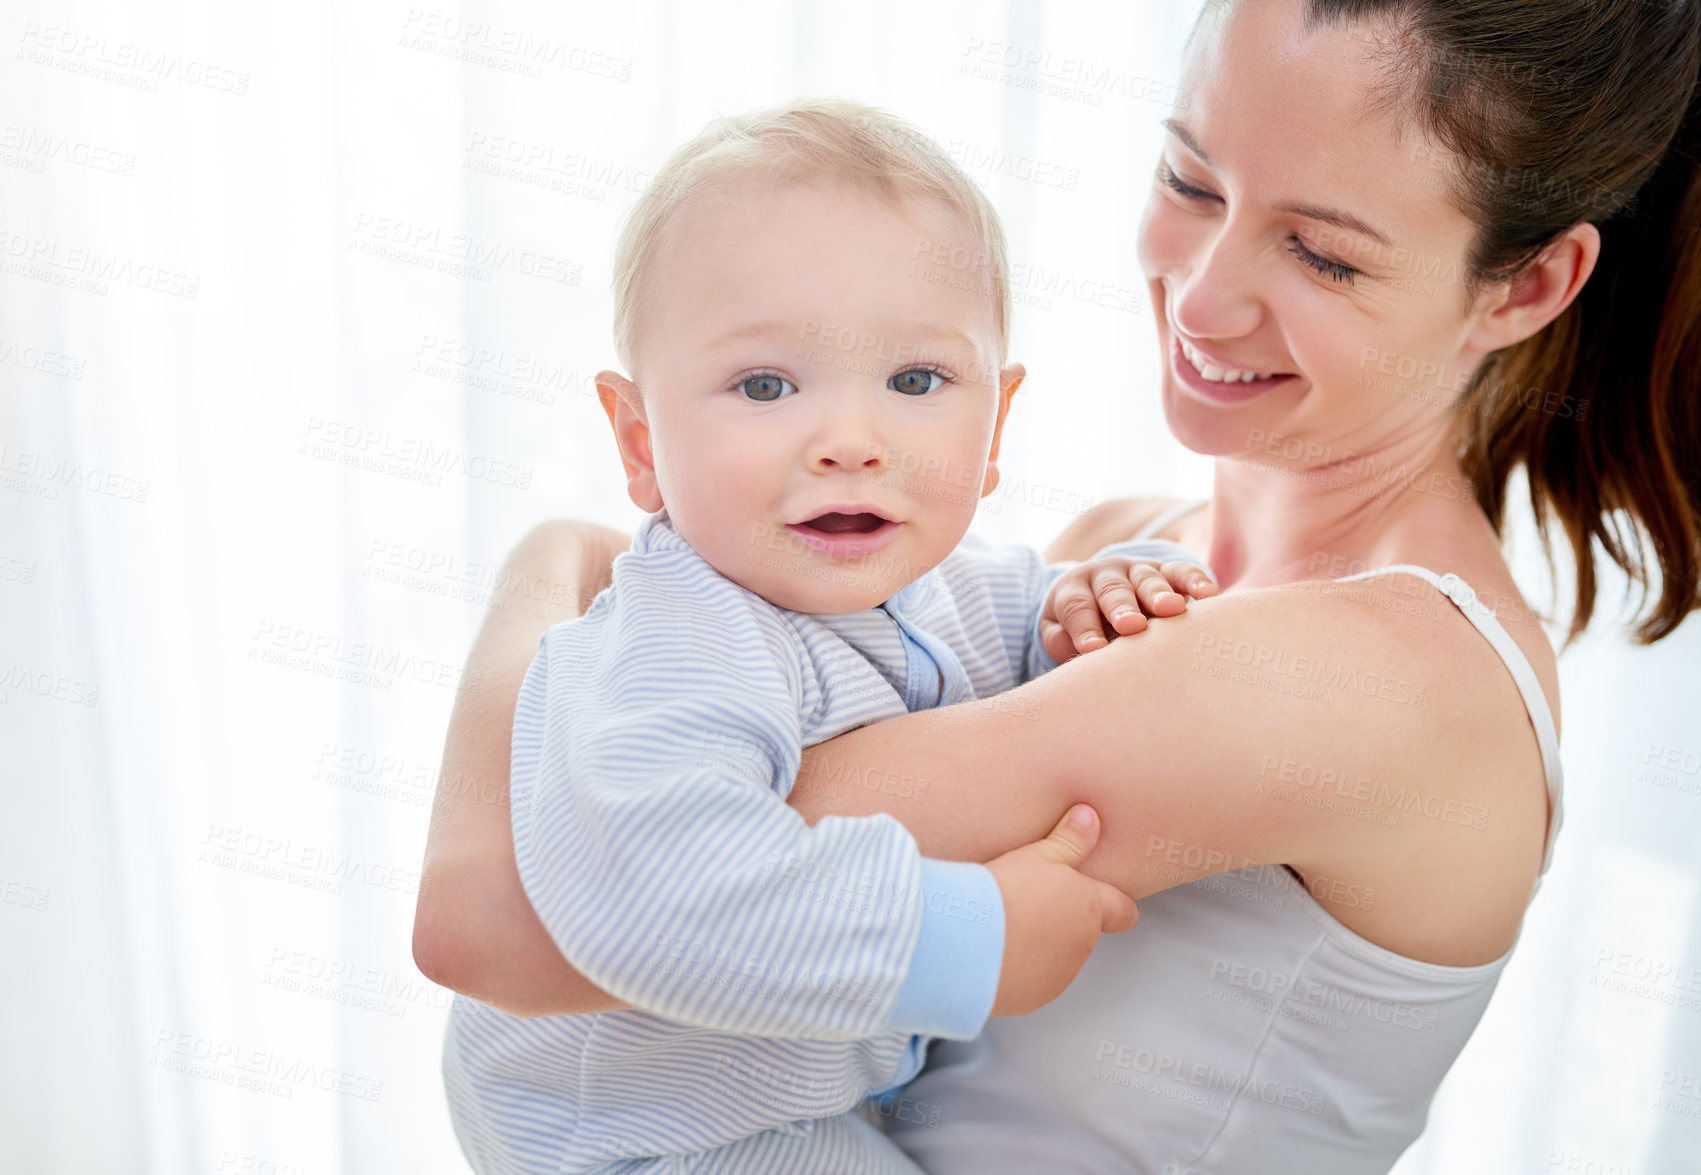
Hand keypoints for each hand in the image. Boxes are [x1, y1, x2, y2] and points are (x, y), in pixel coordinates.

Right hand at [986, 804, 1137, 1017]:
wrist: (970, 943)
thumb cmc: (1006, 893)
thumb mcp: (1038, 856)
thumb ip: (1069, 840)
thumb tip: (1090, 816)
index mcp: (1088, 909)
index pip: (1122, 911)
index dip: (1118, 906)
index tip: (1112, 902)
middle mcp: (1081, 947)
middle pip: (1080, 934)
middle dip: (1059, 922)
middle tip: (1027, 903)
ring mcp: (1056, 977)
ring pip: (1053, 959)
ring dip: (1037, 947)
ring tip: (1003, 927)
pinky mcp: (1030, 998)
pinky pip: (1027, 982)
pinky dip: (1014, 970)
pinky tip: (990, 953)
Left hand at [1040, 557, 1215, 662]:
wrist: (1097, 593)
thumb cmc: (1079, 624)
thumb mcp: (1058, 631)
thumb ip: (1061, 640)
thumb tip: (1082, 653)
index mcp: (1074, 588)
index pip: (1077, 607)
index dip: (1085, 628)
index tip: (1094, 650)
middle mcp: (1106, 575)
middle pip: (1113, 590)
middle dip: (1123, 608)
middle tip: (1132, 626)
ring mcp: (1138, 571)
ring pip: (1148, 580)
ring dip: (1160, 594)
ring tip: (1172, 609)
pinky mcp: (1167, 572)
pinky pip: (1181, 572)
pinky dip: (1195, 580)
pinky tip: (1208, 594)